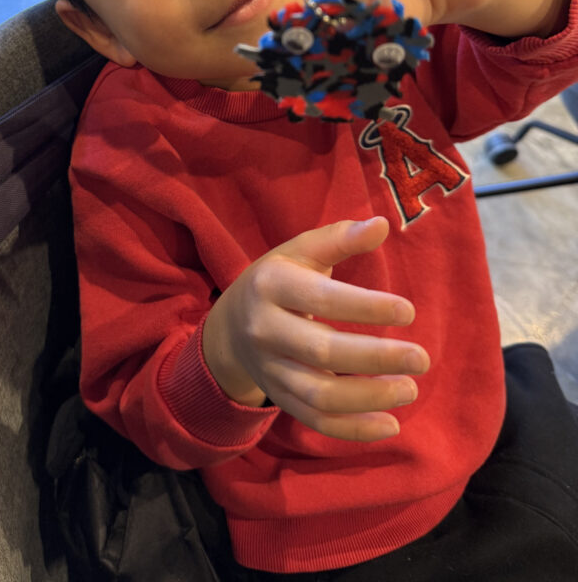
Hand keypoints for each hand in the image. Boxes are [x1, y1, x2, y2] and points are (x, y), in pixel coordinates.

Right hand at [202, 217, 429, 441]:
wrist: (230, 326)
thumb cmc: (279, 280)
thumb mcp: (300, 251)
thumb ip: (339, 238)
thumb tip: (381, 224)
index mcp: (270, 285)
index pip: (321, 299)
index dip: (365, 307)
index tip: (409, 312)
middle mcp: (264, 330)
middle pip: (321, 351)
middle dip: (375, 357)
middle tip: (422, 358)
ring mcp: (269, 369)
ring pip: (318, 394)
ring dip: (368, 397)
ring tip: (410, 389)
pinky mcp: (279, 398)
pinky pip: (316, 420)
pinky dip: (352, 429)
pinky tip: (390, 425)